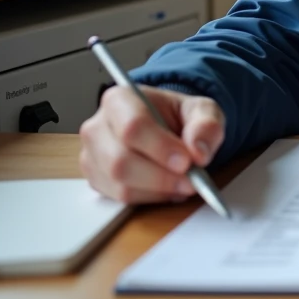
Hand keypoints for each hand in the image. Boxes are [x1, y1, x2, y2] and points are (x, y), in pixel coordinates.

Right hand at [79, 85, 224, 203]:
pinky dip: (150, 198)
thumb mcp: (202, 110)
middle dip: (160, 176)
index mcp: (119, 99)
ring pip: (119, 184)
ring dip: (158, 190)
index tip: (186, 161)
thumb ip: (206, 124)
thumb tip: (199, 151)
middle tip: (191, 180)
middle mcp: (97, 127)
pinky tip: (168, 188)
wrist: (167, 127)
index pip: (132, 127)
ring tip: (184, 183)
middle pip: (120, 161)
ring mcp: (92, 156)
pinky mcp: (96, 179)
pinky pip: (120, 198)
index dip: (160, 147)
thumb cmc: (179, 116)